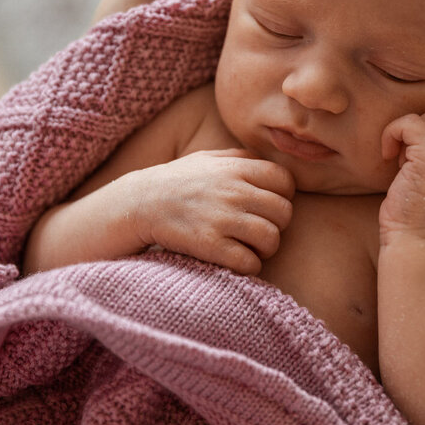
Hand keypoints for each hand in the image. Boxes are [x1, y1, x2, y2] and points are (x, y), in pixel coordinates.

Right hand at [127, 149, 294, 274]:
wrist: (139, 203)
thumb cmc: (178, 181)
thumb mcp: (208, 158)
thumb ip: (241, 158)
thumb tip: (271, 166)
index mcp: (236, 167)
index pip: (285, 182)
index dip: (282, 197)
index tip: (266, 207)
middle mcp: (233, 191)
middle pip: (283, 213)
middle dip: (276, 225)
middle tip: (258, 230)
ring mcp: (222, 218)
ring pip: (271, 239)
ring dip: (264, 249)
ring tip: (249, 247)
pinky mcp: (209, 245)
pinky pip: (249, 262)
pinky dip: (248, 266)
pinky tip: (235, 260)